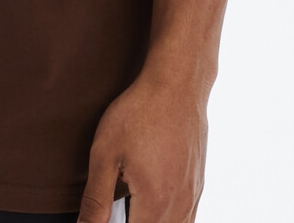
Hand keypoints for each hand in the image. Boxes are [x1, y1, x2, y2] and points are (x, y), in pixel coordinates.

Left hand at [76, 67, 207, 222]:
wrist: (177, 83)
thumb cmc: (139, 113)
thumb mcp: (105, 153)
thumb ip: (95, 199)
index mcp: (155, 204)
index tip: (104, 217)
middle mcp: (179, 206)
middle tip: (117, 208)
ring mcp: (192, 195)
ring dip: (150, 222)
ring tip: (131, 208)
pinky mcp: (198, 183)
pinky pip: (187, 218)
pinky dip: (169, 219)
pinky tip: (152, 204)